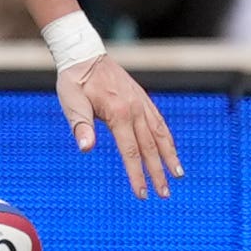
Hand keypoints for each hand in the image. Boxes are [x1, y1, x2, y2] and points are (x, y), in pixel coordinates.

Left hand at [54, 52, 180, 197]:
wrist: (84, 54)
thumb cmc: (74, 81)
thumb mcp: (71, 103)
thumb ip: (80, 126)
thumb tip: (85, 149)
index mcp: (118, 113)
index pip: (131, 151)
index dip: (137, 175)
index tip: (142, 194)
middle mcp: (135, 109)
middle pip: (150, 147)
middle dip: (158, 172)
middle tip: (165, 195)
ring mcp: (140, 103)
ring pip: (160, 134)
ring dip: (170, 156)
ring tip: (178, 174)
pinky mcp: (141, 98)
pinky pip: (158, 121)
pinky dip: (167, 137)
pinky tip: (170, 148)